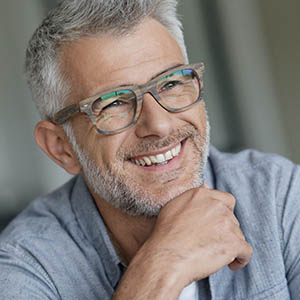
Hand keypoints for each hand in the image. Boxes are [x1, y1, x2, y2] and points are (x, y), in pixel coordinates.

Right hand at [113, 185, 251, 298]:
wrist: (166, 257)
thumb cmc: (166, 234)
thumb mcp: (173, 206)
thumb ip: (193, 196)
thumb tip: (207, 185)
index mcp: (201, 195)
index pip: (226, 200)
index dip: (224, 213)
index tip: (217, 224)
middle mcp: (216, 205)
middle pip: (232, 219)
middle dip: (224, 231)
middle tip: (210, 242)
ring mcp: (226, 223)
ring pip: (238, 235)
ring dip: (229, 244)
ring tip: (213, 254)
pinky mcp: (233, 242)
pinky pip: (245, 251)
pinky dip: (240, 259)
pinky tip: (231, 264)